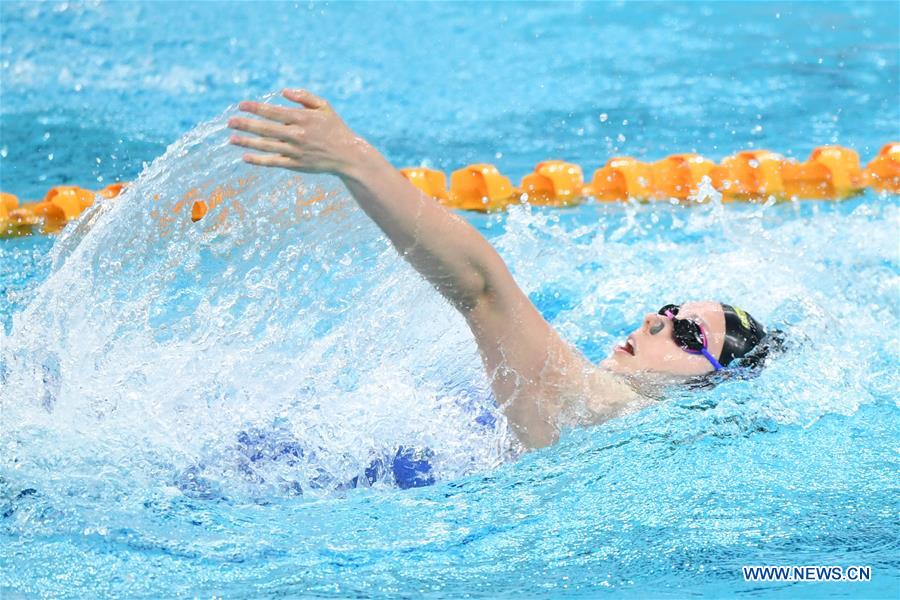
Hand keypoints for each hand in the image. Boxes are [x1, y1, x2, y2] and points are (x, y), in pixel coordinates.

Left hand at [227, 89, 369, 176]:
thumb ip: (304, 97)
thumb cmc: (335, 128)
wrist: (348, 155)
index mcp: (303, 118)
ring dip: (247, 142)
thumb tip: (283, 91)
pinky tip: (245, 157)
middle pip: (266, 129)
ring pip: (266, 146)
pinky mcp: (296, 165)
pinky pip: (274, 162)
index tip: (241, 105)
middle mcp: (297, 135)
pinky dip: (259, 160)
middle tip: (230, 123)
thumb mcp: (324, 107)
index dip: (256, 108)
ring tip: (232, 139)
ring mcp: (296, 151)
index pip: (273, 112)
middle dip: (246, 125)